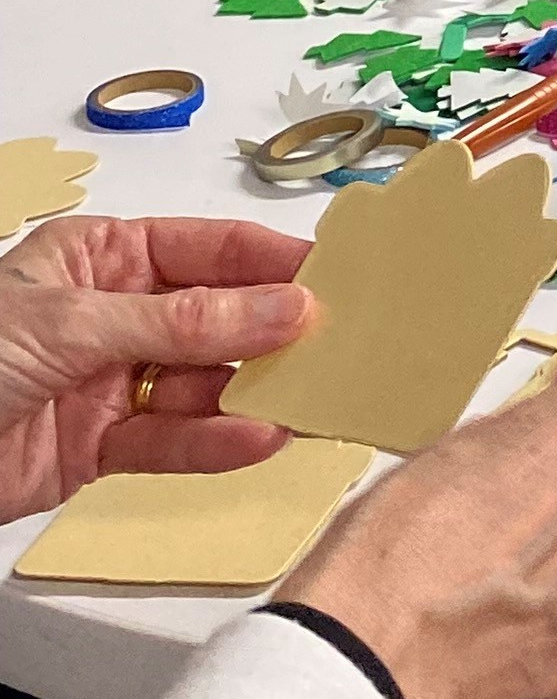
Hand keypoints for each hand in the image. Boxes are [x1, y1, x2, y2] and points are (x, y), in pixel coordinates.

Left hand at [0, 217, 317, 519]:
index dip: (270, 260)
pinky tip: (260, 439)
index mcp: (102, 256)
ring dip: (253, 393)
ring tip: (311, 400)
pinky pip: (170, 442)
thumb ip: (183, 322)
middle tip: (341, 344)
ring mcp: (109, 383)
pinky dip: (216, 443)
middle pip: (214, 319)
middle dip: (273, 332)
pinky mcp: (98, 450)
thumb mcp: (73, 322)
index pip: (206, 249)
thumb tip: (286, 307)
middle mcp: (114, 314)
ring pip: (201, 384)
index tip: (336, 277)